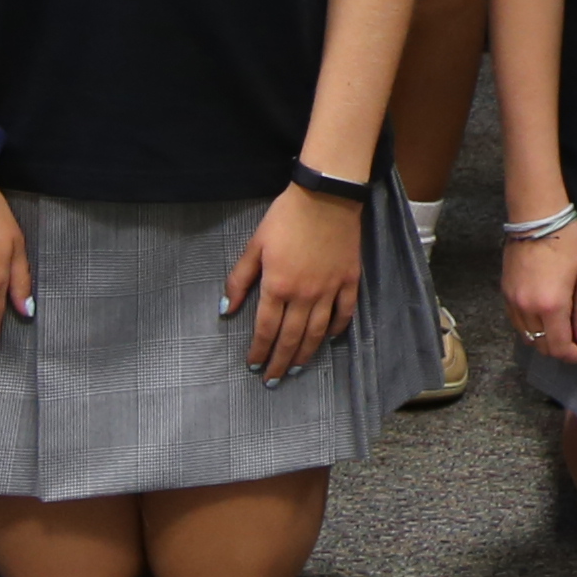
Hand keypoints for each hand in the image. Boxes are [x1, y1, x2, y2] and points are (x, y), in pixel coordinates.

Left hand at [225, 184, 364, 383]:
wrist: (326, 196)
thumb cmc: (285, 218)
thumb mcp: (255, 245)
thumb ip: (240, 279)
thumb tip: (227, 309)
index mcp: (278, 286)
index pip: (265, 329)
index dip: (259, 350)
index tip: (254, 365)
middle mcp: (304, 295)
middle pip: (291, 337)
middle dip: (279, 361)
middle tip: (273, 379)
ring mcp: (329, 289)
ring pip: (317, 332)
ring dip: (306, 353)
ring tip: (296, 368)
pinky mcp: (349, 280)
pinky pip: (344, 312)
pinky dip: (337, 329)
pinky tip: (330, 338)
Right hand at [502, 217, 576, 360]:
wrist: (537, 217)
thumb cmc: (568, 242)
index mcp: (551, 306)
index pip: (559, 347)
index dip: (574, 355)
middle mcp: (527, 309)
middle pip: (541, 346)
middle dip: (560, 350)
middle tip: (576, 342)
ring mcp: (513, 302)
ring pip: (527, 337)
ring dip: (545, 340)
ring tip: (561, 330)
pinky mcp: (505, 293)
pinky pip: (517, 323)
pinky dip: (531, 328)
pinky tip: (543, 318)